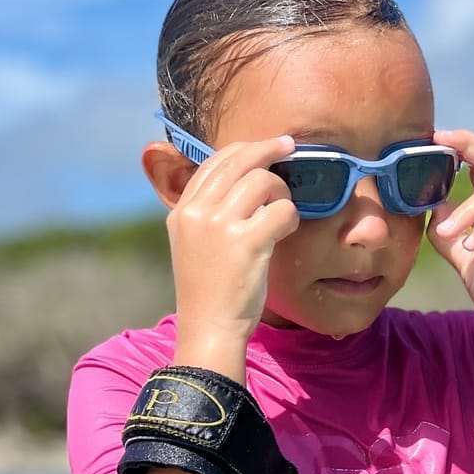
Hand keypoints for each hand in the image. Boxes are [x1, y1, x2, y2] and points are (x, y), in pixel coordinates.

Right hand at [167, 137, 299, 351]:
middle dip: (269, 149)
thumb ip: (208, 213)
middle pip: (240, 160)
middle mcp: (198, 212)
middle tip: (291, 146)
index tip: (268, 146)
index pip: (215, 161)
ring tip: (283, 214)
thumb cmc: (209, 290)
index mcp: (183, 210)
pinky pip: (283, 211)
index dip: (245, 148)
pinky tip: (285, 233)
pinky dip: (291, 218)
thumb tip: (242, 182)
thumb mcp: (194, 244)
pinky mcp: (247, 242)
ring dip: (282, 194)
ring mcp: (220, 225)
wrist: (209, 327)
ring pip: (264, 182)